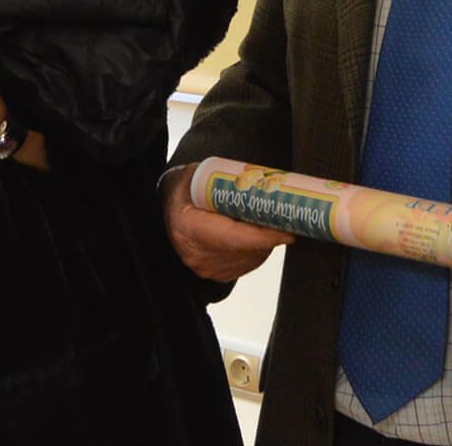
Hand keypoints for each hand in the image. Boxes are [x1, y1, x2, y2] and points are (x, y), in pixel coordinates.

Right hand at [162, 164, 291, 280]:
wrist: (162, 215)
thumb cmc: (182, 190)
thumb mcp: (196, 175)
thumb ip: (225, 181)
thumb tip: (264, 181)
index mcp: (188, 227)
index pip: (232, 238)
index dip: (262, 237)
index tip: (287, 232)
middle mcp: (197, 254)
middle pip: (246, 249)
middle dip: (271, 235)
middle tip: (289, 218)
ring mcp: (206, 268)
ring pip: (250, 258)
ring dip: (266, 242)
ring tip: (272, 221)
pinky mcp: (216, 275)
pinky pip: (246, 263)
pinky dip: (257, 249)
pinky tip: (259, 234)